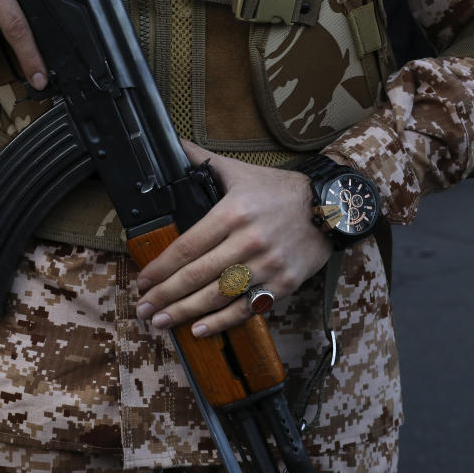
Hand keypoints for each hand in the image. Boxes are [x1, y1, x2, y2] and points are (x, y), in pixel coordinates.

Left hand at [135, 140, 333, 336]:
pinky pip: (246, 308)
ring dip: (184, 312)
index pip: (187, 246)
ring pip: (218, 296)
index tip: (142, 280)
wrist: (331, 206)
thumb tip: (170, 142)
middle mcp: (248, 241)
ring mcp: (267, 265)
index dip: (161, 267)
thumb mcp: (239, 170)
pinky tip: (198, 330)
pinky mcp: (283, 284)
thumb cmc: (280, 190)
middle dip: (164, 295)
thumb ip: (201, 159)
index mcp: (233, 212)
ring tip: (159, 320)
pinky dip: (221, 322)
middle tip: (141, 308)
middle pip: (197, 275)